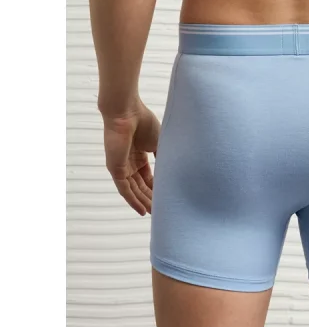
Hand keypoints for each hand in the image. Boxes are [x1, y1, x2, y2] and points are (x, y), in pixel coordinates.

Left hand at [102, 100, 159, 215]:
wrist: (127, 112)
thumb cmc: (143, 121)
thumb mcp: (160, 142)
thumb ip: (164, 157)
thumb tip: (175, 170)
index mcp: (138, 155)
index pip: (148, 177)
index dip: (156, 188)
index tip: (166, 198)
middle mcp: (129, 162)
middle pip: (140, 186)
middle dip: (151, 198)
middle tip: (162, 210)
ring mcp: (121, 166)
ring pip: (133, 190)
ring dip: (143, 202)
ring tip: (155, 214)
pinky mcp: (115, 169)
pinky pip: (124, 189)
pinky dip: (133, 201)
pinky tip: (142, 210)